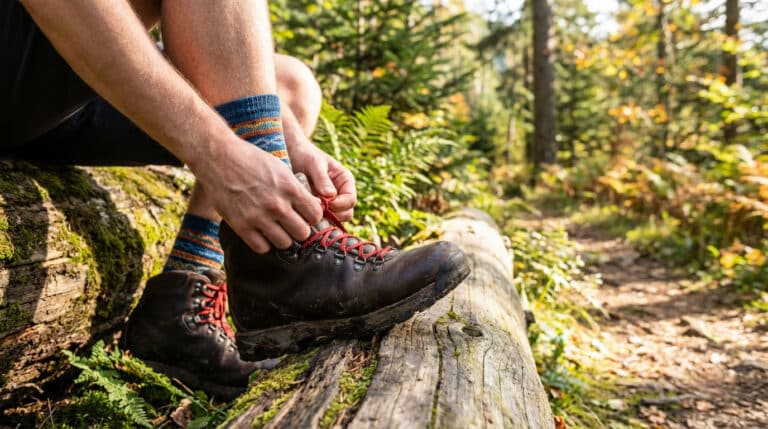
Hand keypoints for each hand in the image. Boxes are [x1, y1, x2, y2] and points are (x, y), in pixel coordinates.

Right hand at [194, 137, 322, 252]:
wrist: (219, 158)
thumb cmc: (251, 159)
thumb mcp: (280, 168)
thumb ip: (296, 188)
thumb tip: (312, 204)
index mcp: (290, 188)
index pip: (315, 215)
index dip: (312, 217)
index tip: (306, 215)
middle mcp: (277, 205)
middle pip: (302, 233)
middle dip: (300, 229)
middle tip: (292, 225)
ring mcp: (258, 217)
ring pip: (284, 244)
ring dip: (283, 238)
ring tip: (277, 230)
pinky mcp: (241, 226)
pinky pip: (262, 248)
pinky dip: (264, 244)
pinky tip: (262, 234)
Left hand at [288, 142, 356, 220]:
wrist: (290, 154)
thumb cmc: (305, 155)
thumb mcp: (314, 163)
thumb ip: (322, 178)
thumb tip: (331, 195)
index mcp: (345, 182)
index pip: (350, 200)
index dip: (340, 205)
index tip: (326, 204)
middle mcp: (340, 194)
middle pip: (346, 214)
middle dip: (333, 215)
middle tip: (316, 211)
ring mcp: (329, 203)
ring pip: (334, 220)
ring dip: (323, 219)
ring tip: (308, 211)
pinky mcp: (317, 209)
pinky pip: (321, 221)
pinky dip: (314, 220)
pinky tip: (303, 214)